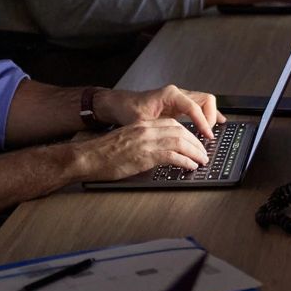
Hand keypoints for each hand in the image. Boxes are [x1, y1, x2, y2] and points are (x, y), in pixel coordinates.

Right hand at [71, 117, 211, 178]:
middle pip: (180, 131)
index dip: (188, 133)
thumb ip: (143, 142)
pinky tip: (190, 166)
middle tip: (203, 153)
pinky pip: (172, 155)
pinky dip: (185, 161)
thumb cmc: (103, 154)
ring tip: (202, 160)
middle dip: (196, 143)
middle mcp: (146, 130)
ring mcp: (146, 142)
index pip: (172, 124)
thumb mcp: (127, 141)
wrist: (87, 157)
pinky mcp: (145, 156)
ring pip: (180, 142)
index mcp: (142, 125)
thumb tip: (160, 151)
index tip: (195, 142)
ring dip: (195, 152)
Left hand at [106, 84, 223, 137]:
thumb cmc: (128, 110)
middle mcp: (177, 94)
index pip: (194, 107)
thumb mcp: (142, 123)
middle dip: (210, 118)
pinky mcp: (180, 105)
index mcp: (170, 95)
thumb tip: (171, 142)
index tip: (206, 136)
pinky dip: (208, 115)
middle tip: (206, 135)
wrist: (120, 104)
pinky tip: (216, 122)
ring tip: (211, 132)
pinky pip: (200, 107)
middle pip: (206, 100)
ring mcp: (180, 98)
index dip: (203, 122)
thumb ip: (157, 130)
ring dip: (210, 116)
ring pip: (205, 102)